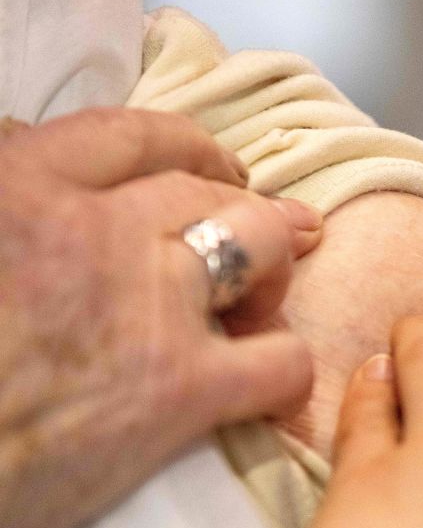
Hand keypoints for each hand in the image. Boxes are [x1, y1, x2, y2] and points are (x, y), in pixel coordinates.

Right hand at [0, 108, 321, 527]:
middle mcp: (97, 229)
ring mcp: (151, 304)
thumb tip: (21, 141)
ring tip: (263, 306)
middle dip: (250, 210)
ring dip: (274, 273)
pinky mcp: (183, 390)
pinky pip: (282, 360)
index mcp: (21, 187)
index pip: (132, 137)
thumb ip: (5, 195)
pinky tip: (269, 389)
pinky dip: (288, 373)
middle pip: (209, 193)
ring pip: (262, 250)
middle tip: (277, 232)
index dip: (190, 149)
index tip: (215, 166)